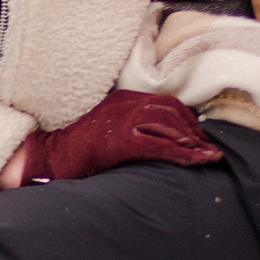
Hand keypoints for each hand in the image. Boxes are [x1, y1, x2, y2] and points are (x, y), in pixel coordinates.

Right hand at [11, 89, 221, 185]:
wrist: (51, 155)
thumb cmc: (77, 148)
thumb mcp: (107, 128)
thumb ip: (130, 127)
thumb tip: (156, 138)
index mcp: (123, 99)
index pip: (165, 102)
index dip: (187, 120)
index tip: (200, 135)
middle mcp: (126, 104)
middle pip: (172, 111)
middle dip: (194, 131)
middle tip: (209, 149)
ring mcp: (123, 120)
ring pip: (170, 125)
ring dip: (193, 142)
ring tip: (208, 156)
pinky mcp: (122, 140)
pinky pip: (159, 145)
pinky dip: (181, 153)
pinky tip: (195, 160)